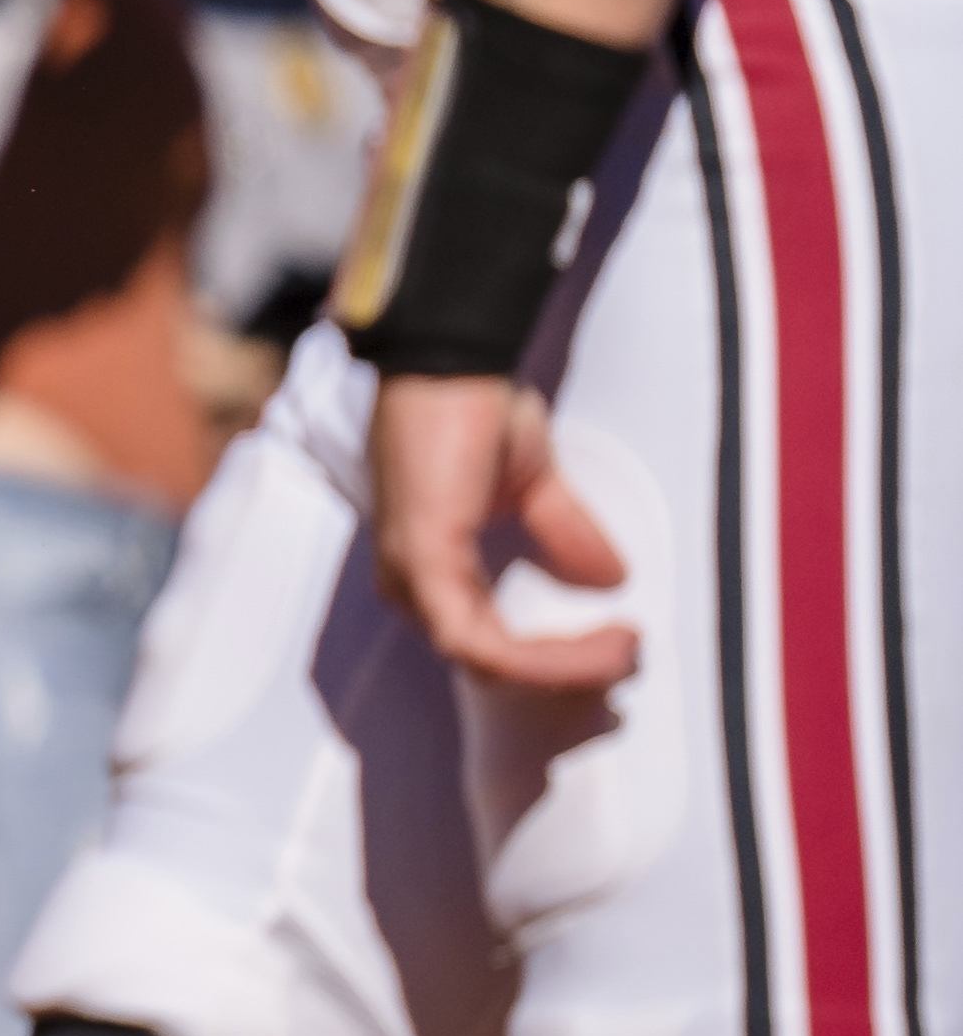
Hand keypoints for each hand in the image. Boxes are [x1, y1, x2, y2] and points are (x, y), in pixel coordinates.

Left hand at [371, 368, 636, 689]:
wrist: (451, 364)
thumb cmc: (472, 411)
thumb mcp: (533, 484)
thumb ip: (564, 533)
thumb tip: (611, 577)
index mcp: (431, 570)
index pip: (488, 644)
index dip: (554, 659)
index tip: (617, 643)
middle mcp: (411, 585)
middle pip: (490, 665)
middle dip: (567, 671)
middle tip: (626, 655)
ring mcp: (413, 579)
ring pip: (489, 662)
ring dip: (564, 667)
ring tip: (622, 651)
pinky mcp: (425, 565)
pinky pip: (478, 641)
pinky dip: (539, 655)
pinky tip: (593, 644)